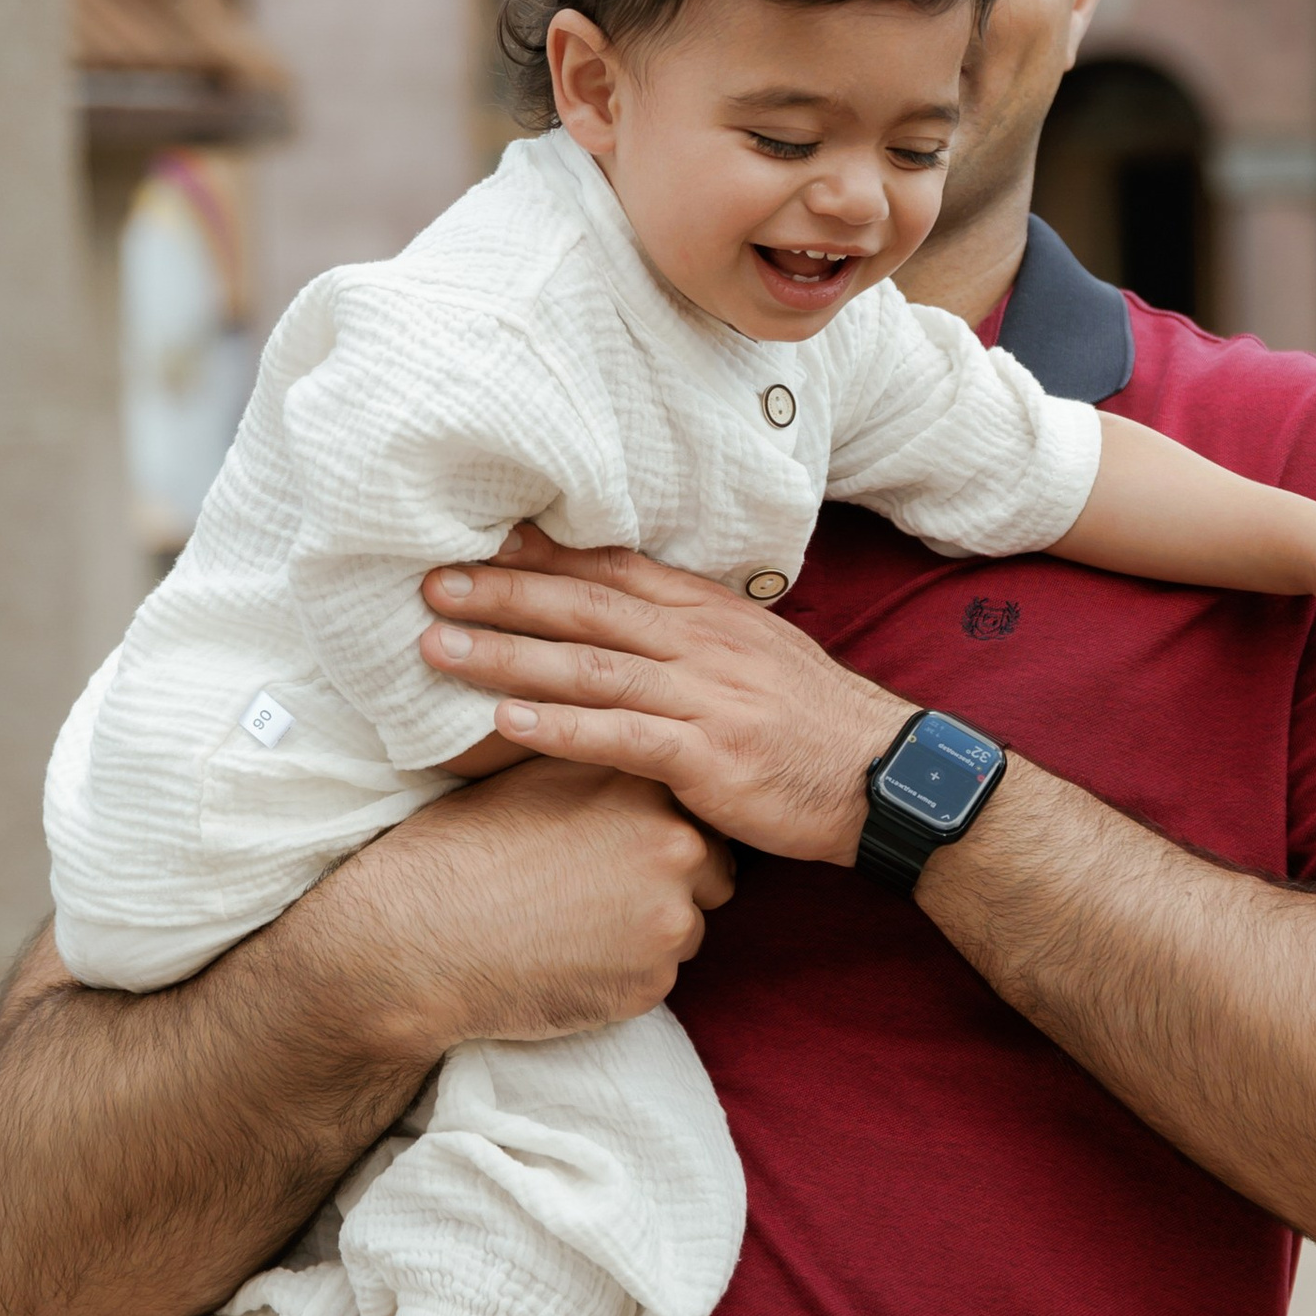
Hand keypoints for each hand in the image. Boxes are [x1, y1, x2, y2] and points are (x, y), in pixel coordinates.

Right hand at [332, 752, 733, 1057]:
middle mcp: (676, 847)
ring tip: (575, 926)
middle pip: (712, 869)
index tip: (623, 841)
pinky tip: (568, 961)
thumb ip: (599, 758)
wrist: (419, 936)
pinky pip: (658, 977)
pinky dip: (624, 975)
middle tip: (598, 890)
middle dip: (671, 882)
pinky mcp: (653, 984)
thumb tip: (632, 747)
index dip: (661, 826)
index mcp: (647, 784)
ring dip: (649, 932)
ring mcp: (670, 920)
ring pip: (687, 927)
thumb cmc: (465, 848)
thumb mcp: (532, 772)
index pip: (697, 805)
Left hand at [418, 524, 909, 864]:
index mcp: (709, 613)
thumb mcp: (754, 654)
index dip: (542, 552)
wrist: (887, 777)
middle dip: (504, 592)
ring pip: (591, 667)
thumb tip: (620, 614)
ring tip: (439, 649)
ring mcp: (706, 697)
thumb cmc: (810, 722)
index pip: (613, 567)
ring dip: (509, 656)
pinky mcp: (710, 757)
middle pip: (587, 606)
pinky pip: (622, 737)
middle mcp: (702, 642)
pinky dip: (560, 730)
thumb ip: (688, 632)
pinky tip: (505, 726)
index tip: (478, 538)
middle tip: (429, 584)